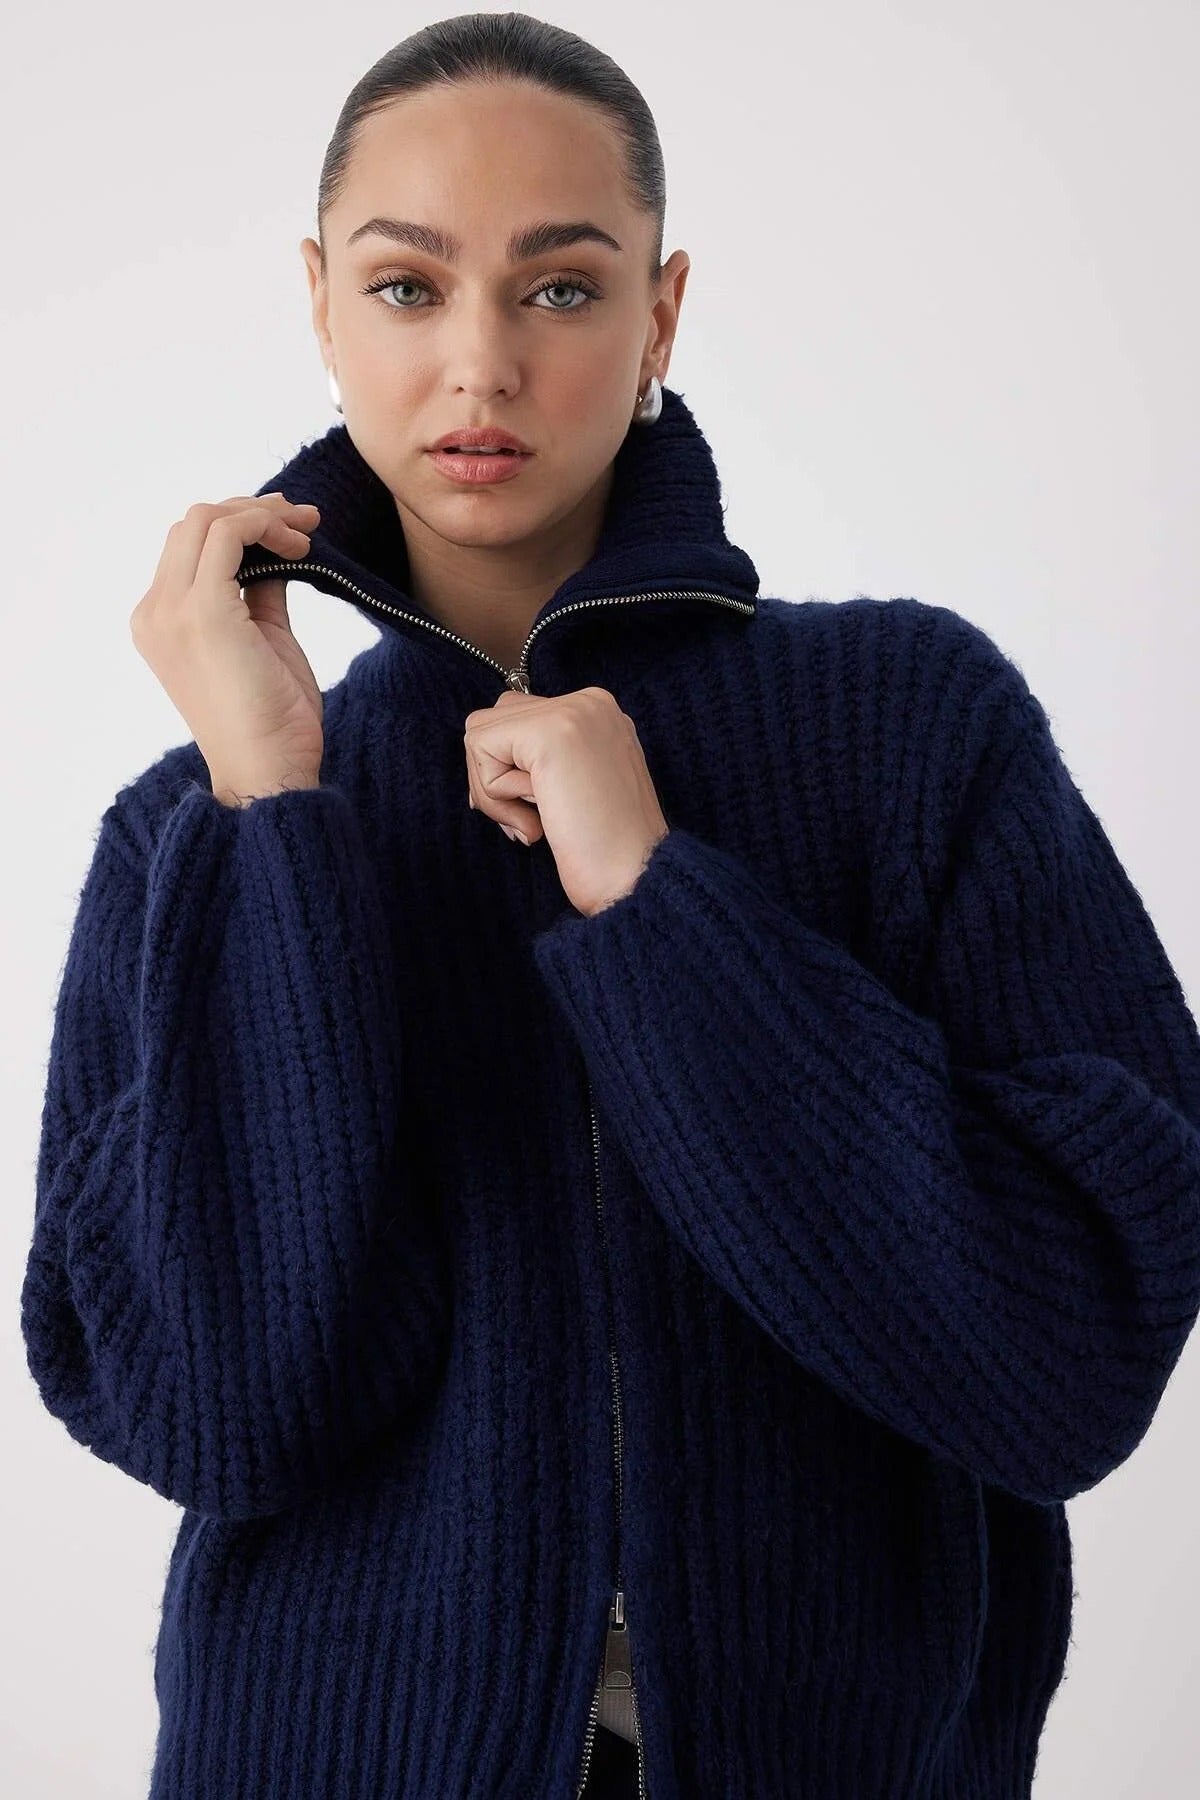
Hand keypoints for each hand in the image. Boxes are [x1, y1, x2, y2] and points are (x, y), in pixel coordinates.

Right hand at [129, 492, 325, 804]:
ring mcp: (172, 611)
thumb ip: (258, 593)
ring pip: (206, 519)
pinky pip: (228, 534)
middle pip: (192, 524)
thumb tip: (274, 553)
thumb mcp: (263, 640)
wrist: (269, 770)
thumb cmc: (272, 719)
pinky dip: (266, 526)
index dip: (240, 526)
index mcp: (160, 622)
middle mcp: (155, 612)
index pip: (189, 546)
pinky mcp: (203, 612)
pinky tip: (301, 547)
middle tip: (304, 520)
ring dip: (263, 514)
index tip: (291, 530)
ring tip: (307, 531)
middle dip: (252, 510)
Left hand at [463, 686, 670, 917]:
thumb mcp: (575, 787)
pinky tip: (535, 819)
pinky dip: (494, 794)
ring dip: (492, 788)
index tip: (529, 817)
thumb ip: (539, 760)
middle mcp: (590, 703)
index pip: (519, 718)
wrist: (636, 879)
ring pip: (480, 732)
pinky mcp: (550, 732)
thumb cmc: (606, 851)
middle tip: (527, 823)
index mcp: (599, 714)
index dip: (507, 771)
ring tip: (534, 823)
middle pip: (495, 719)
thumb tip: (483, 753)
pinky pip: (480, 748)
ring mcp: (572, 712)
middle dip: (493, 777)